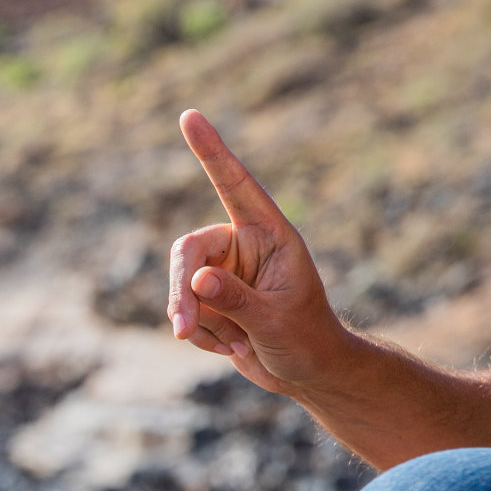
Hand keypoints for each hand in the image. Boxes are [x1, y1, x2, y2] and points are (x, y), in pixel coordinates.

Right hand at [167, 110, 356, 396]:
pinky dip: (200, 334)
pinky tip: (230, 348)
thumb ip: (236, 299)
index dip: (212, 151)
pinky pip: (184, 310)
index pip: (234, 185)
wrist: (309, 373)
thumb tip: (196, 279)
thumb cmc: (306, 340)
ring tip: (226, 346)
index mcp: (269, 234)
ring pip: (181, 284)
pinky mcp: (211, 300)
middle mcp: (243, 245)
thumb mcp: (275, 320)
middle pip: (188, 251)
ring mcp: (224, 273)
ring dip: (194, 320)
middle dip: (181, 292)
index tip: (189, 116)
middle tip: (182, 329)